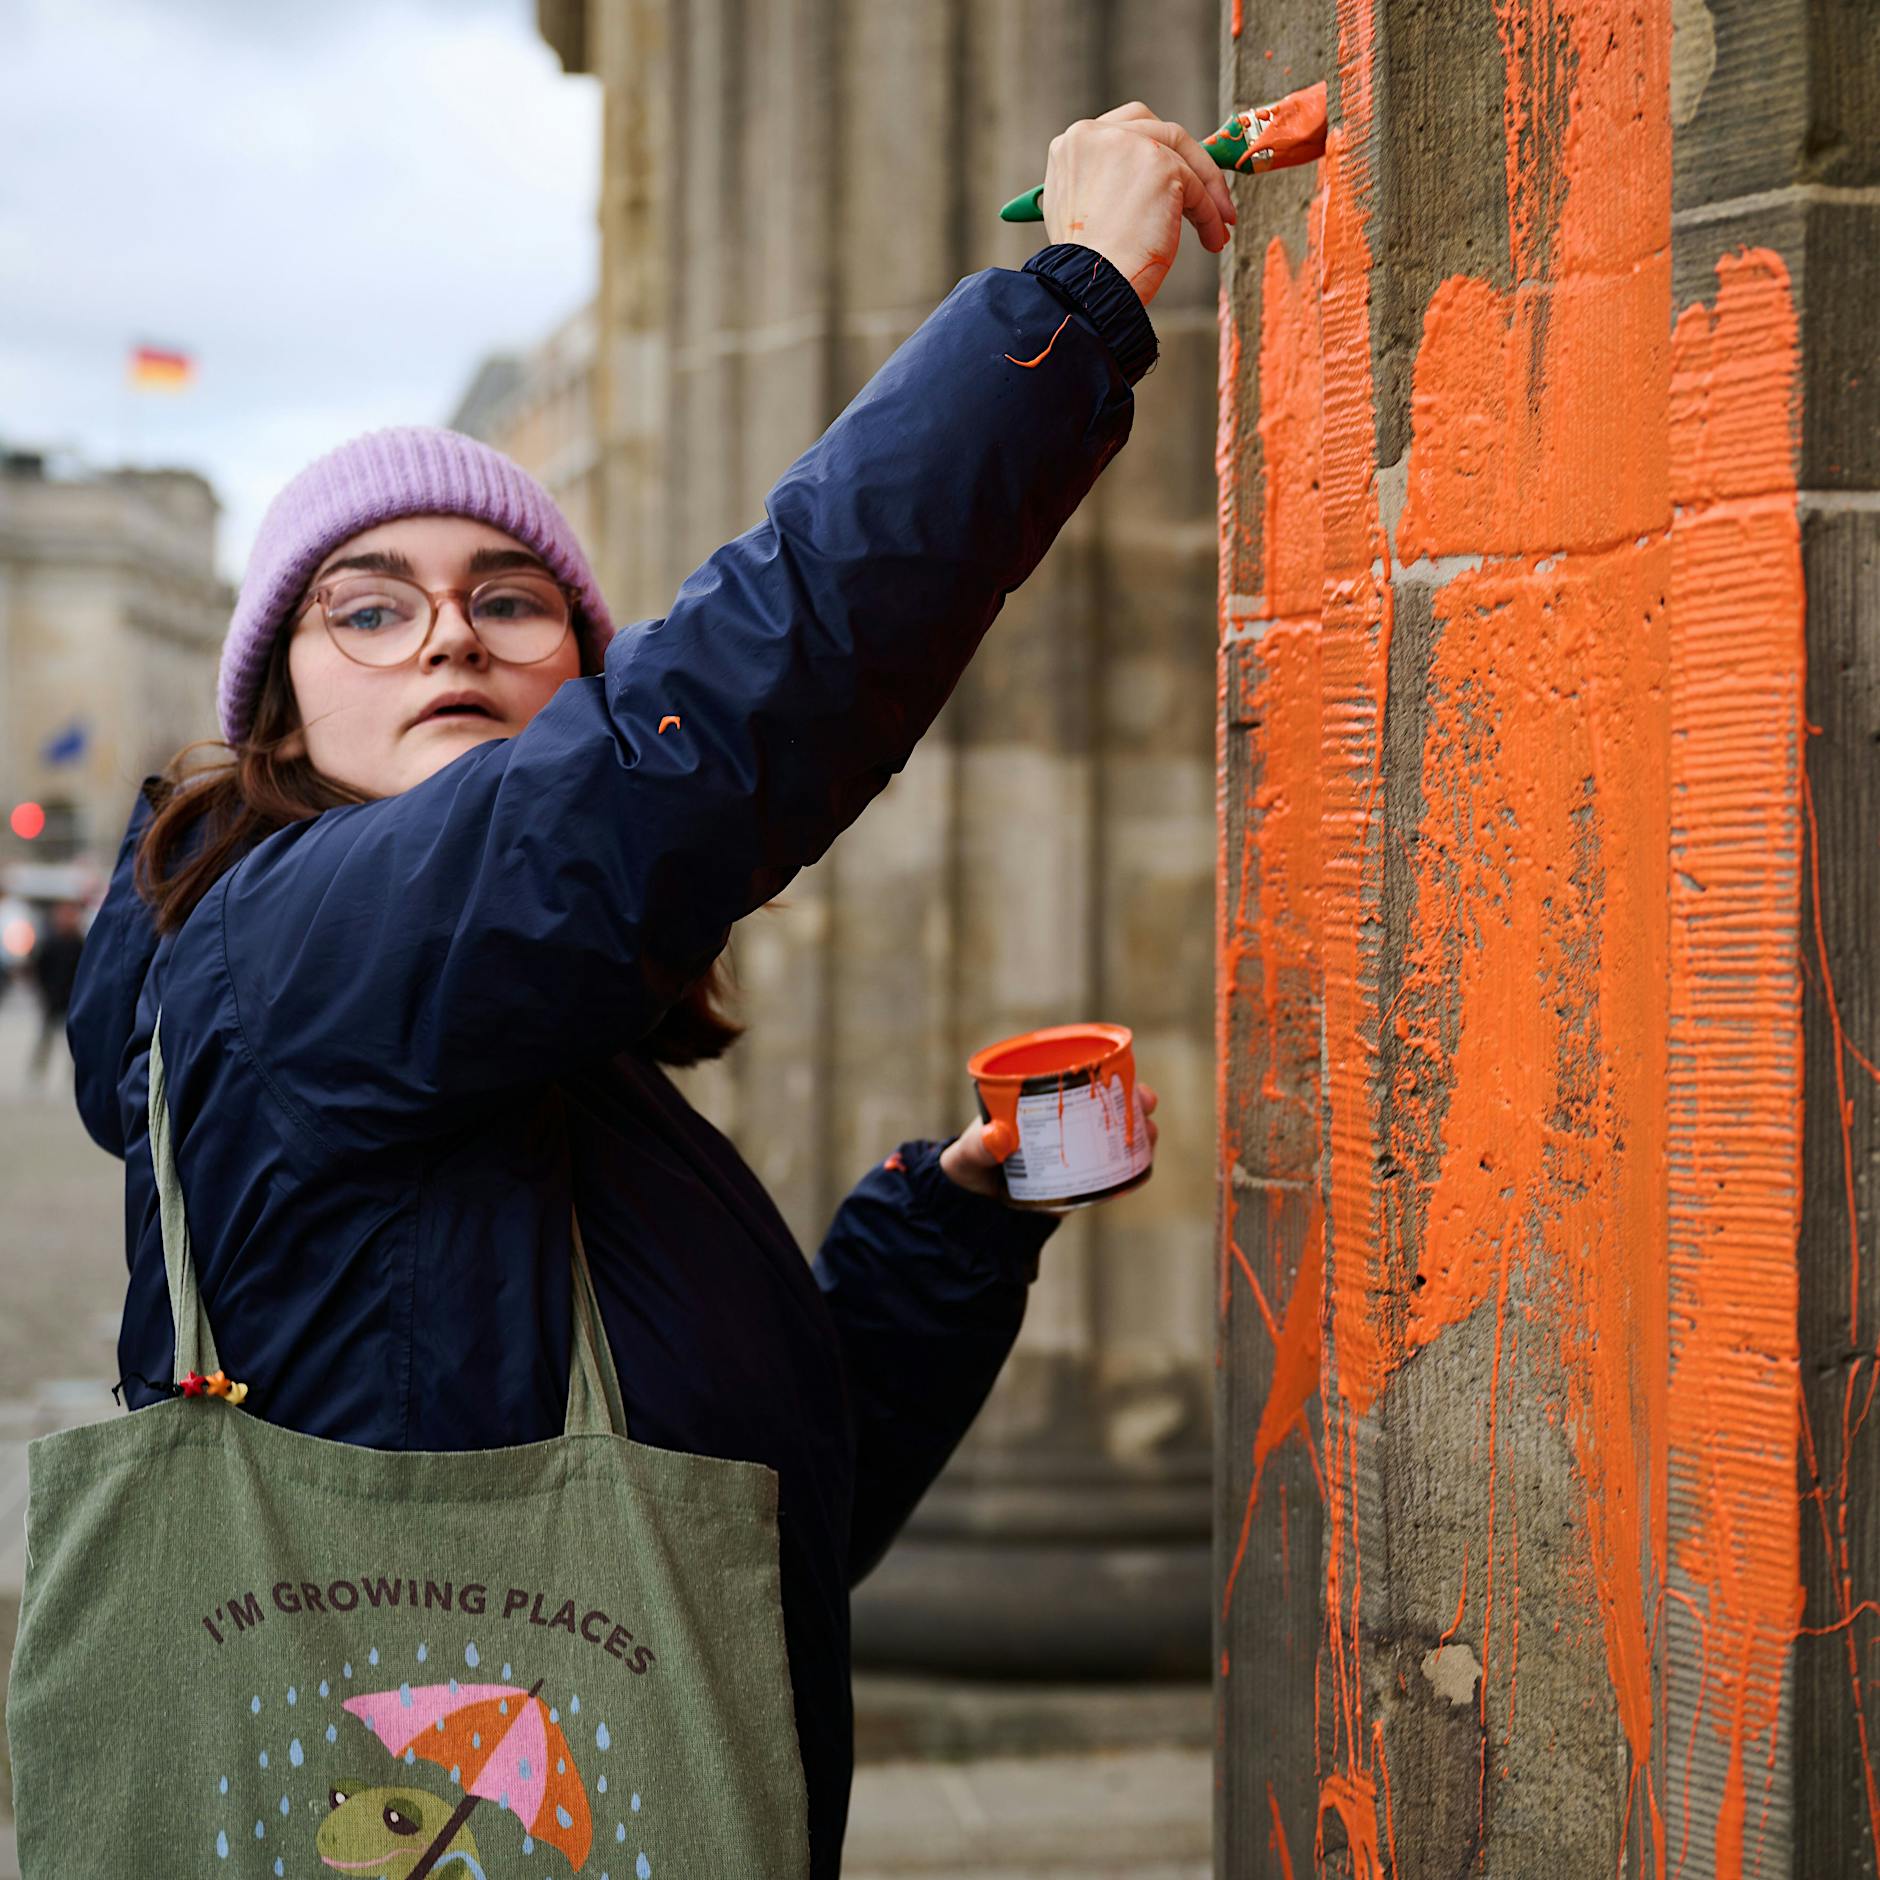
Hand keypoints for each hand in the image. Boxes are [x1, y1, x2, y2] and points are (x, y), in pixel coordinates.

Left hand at [938, 1083, 1160, 1202]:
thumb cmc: (968, 1166)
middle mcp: (1061, 1122)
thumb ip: (977, 1147)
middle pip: (1104, 1103)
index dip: (1102, 1072)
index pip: (1074, 1079)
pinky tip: (1143, 1164)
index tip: (1122, 1072)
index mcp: (1036, 1103)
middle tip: (1147, 1101)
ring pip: (1114, 1134)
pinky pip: (1111, 1170)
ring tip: (1151, 1133)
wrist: (973, 1209)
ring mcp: (1073, 1151)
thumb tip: (995, 1137)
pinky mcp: (1079, 1181)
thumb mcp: (968, 1155)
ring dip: (1137, 1131)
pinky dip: (1129, 1165)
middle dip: (1132, 1098)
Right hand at [1041, 103, 1236, 306]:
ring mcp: (1129, 145)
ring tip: (1215, 227)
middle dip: (1187, 164)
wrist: (1088, 286)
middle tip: (1203, 197)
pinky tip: (1212, 237)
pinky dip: (1209, 213)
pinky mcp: (1160, 165)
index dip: (1154, 150)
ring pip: (1182, 155)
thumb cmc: (1085, 265)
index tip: (1172, 178)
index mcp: (1073, 144)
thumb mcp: (1081, 210)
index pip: (1126, 128)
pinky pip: (1196, 185)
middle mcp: (1096, 134)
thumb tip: (1144, 186)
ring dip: (1205, 191)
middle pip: (1158, 130)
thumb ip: (1105, 183)